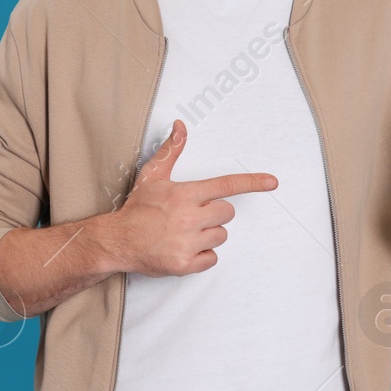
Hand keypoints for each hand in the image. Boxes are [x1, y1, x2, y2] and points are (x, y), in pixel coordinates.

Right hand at [101, 119, 278, 276]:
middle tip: (193, 215)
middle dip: (215, 213)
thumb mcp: (153, 176)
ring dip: (208, 234)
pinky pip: (212, 258)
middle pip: (227, 213)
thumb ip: (171, 151)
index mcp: (185, 194)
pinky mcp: (185, 264)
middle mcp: (189, 218)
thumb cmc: (137, 208)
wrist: (118, 240)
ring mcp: (188, 242)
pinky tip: (185, 248)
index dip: (252, 183)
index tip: (272, 182)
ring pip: (221, 236)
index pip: (226, 186)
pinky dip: (202, 255)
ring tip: (185, 232)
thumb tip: (180, 126)